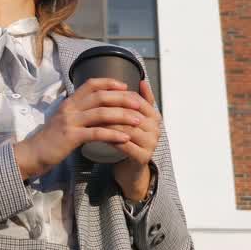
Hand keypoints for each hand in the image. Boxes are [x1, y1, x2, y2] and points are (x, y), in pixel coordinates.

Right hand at [13, 77, 145, 179]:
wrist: (32, 154)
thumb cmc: (50, 139)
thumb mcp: (63, 120)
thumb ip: (78, 112)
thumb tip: (95, 108)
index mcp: (69, 102)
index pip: (91, 84)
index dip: (109, 82)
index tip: (125, 85)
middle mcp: (70, 108)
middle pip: (100, 97)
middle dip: (122, 98)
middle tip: (139, 103)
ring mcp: (70, 122)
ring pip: (101, 113)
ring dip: (122, 116)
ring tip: (138, 120)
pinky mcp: (71, 137)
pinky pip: (96, 133)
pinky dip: (113, 134)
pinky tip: (125, 138)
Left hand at [105, 80, 160, 201]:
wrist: (131, 168)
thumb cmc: (131, 140)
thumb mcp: (135, 118)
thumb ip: (139, 100)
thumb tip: (142, 80)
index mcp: (155, 117)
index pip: (137, 100)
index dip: (119, 96)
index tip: (101, 94)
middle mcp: (156, 129)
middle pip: (132, 114)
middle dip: (112, 109)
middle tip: (94, 106)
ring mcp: (151, 144)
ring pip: (127, 128)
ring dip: (109, 124)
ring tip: (93, 119)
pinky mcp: (143, 157)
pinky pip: (125, 145)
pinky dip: (111, 138)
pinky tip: (99, 135)